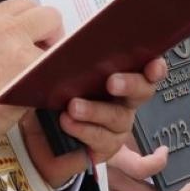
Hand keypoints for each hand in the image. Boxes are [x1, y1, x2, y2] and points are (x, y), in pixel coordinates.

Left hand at [23, 57, 166, 187]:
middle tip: (111, 82)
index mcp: (118, 78)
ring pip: (117, 117)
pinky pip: (101, 139)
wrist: (35, 138)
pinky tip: (67, 123)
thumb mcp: (57, 72)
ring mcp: (117, 127)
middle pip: (142, 91)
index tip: (153, 65)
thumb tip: (57, 42)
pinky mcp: (105, 148)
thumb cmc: (53, 99)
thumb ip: (65, 57)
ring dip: (95, 110)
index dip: (155, 67)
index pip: (145, 69)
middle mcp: (123, 102)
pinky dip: (83, 130)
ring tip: (73, 107)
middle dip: (130, 84)